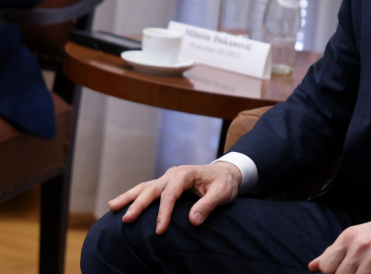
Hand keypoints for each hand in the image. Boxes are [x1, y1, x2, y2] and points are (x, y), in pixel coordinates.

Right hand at [107, 162, 241, 234]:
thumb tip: (193, 221)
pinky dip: (134, 196)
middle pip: (152, 189)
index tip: (159, 230)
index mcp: (185, 174)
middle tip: (126, 219)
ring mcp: (167, 178)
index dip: (164, 213)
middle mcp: (173, 174)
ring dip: (128, 197)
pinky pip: (147, 190)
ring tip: (111, 207)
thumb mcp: (222, 193)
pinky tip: (120, 204)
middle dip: (138, 204)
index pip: (170, 194)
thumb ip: (209, 205)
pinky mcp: (165, 184)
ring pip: (144, 187)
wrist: (227, 173)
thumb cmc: (225, 183)